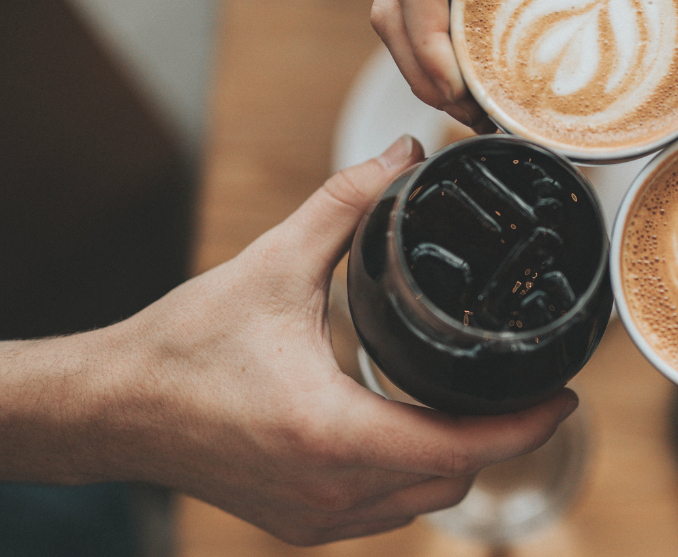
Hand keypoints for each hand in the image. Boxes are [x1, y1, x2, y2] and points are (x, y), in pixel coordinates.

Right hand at [0, 136, 576, 545]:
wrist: (113, 408)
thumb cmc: (185, 345)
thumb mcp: (273, 263)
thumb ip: (345, 204)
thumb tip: (401, 156)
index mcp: (333, 433)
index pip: (463, 446)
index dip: (526, 424)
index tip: (564, 394)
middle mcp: (331, 491)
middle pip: (453, 478)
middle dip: (496, 436)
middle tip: (517, 382)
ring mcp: (314, 516)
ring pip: (420, 500)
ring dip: (453, 455)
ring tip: (468, 398)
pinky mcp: (296, 520)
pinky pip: (382, 509)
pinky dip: (409, 472)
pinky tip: (403, 425)